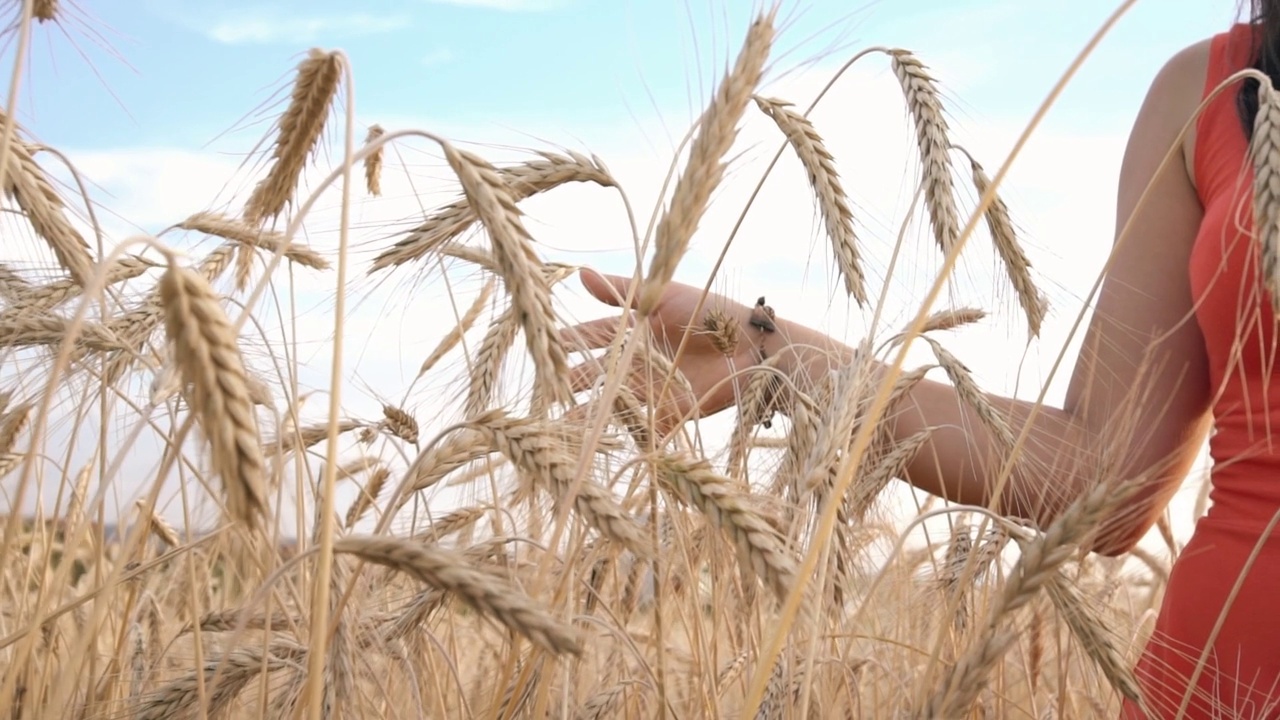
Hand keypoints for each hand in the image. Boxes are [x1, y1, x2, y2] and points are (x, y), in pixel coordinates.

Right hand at [561, 268, 763, 434]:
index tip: (540, 344)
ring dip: (588, 416)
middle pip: (597, 373)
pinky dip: (623, 437)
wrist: (754, 345)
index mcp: (636, 330)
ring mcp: (653, 387)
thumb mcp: (663, 293)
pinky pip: (641, 426)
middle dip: (570, 381)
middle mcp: (639, 360)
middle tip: (543, 392)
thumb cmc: (713, 311)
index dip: (567, 340)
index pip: (592, 335)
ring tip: (560, 429)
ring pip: (612, 403)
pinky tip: (597, 447)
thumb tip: (578, 272)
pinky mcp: (670, 411)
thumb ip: (621, 289)